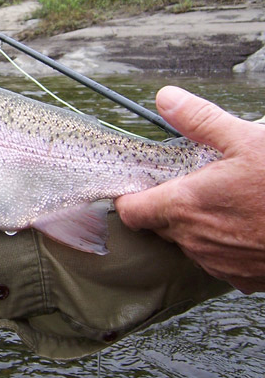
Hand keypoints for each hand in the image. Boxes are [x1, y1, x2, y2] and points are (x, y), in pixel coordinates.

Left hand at [116, 86, 264, 292]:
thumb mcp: (246, 140)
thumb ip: (200, 120)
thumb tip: (166, 99)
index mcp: (183, 206)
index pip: (131, 212)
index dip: (132, 197)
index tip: (143, 185)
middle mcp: (194, 240)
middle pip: (158, 226)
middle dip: (167, 207)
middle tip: (193, 184)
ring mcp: (217, 263)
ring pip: (188, 244)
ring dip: (197, 226)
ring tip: (226, 202)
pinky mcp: (242, 279)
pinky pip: (218, 261)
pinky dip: (224, 245)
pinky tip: (246, 225)